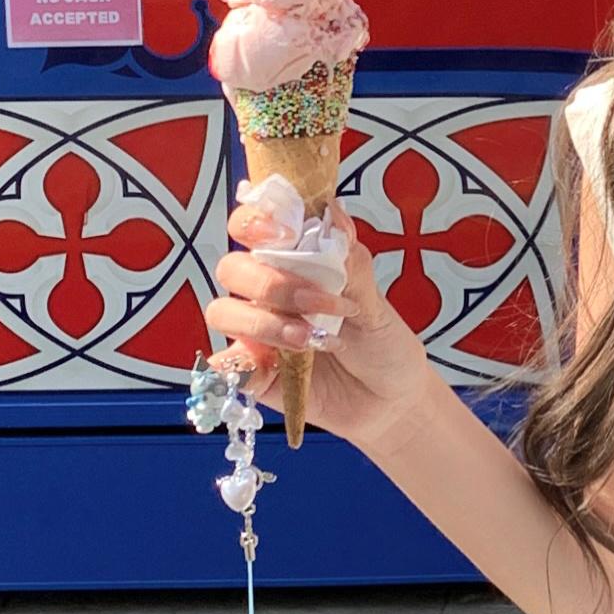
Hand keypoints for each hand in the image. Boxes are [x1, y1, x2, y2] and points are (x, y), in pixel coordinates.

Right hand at [204, 194, 444, 454]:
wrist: (390, 400)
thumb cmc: (382, 344)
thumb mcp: (376, 304)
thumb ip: (350, 264)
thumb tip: (335, 213)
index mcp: (293, 264)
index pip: (253, 228)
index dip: (255, 222)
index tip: (285, 232)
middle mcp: (267, 293)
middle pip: (232, 269)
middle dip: (270, 283)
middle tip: (317, 302)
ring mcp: (256, 332)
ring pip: (223, 312)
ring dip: (264, 323)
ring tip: (308, 340)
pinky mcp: (253, 373)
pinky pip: (223, 367)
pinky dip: (238, 365)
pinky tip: (270, 368)